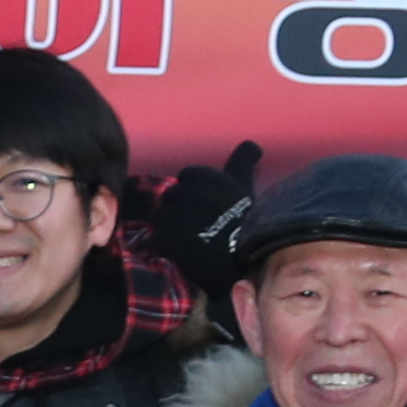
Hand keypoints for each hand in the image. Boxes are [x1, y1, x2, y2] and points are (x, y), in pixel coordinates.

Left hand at [135, 140, 264, 294]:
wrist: (244, 262)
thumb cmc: (248, 222)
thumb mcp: (245, 186)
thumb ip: (243, 162)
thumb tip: (252, 144)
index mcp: (210, 178)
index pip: (187, 174)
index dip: (191, 188)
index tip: (200, 202)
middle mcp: (192, 192)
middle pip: (170, 195)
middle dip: (176, 209)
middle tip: (191, 225)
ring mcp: (178, 216)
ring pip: (159, 216)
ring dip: (166, 228)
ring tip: (181, 240)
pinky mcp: (169, 239)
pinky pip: (154, 238)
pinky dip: (160, 246)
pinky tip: (172, 251)